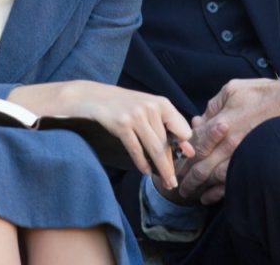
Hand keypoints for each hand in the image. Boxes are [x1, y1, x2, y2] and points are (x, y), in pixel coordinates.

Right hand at [10, 81, 194, 187]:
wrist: (92, 96)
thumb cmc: (123, 105)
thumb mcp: (147, 108)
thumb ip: (166, 124)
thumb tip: (187, 149)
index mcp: (162, 103)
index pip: (183, 130)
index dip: (183, 147)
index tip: (185, 160)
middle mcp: (151, 107)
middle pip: (167, 143)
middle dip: (171, 165)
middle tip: (173, 182)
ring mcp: (136, 115)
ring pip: (154, 148)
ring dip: (160, 169)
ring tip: (165, 182)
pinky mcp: (122, 124)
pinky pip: (136, 149)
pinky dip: (142, 163)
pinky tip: (145, 171)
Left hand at [177, 77, 279, 203]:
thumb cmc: (262, 93)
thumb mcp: (231, 89)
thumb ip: (213, 105)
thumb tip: (201, 120)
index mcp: (219, 122)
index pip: (192, 142)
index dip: (181, 152)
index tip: (173, 160)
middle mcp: (226, 142)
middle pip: (198, 163)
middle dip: (184, 175)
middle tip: (174, 182)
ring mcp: (239, 155)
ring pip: (211, 177)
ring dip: (196, 186)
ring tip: (187, 192)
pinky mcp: (251, 163)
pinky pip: (230, 182)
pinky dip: (217, 193)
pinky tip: (208, 197)